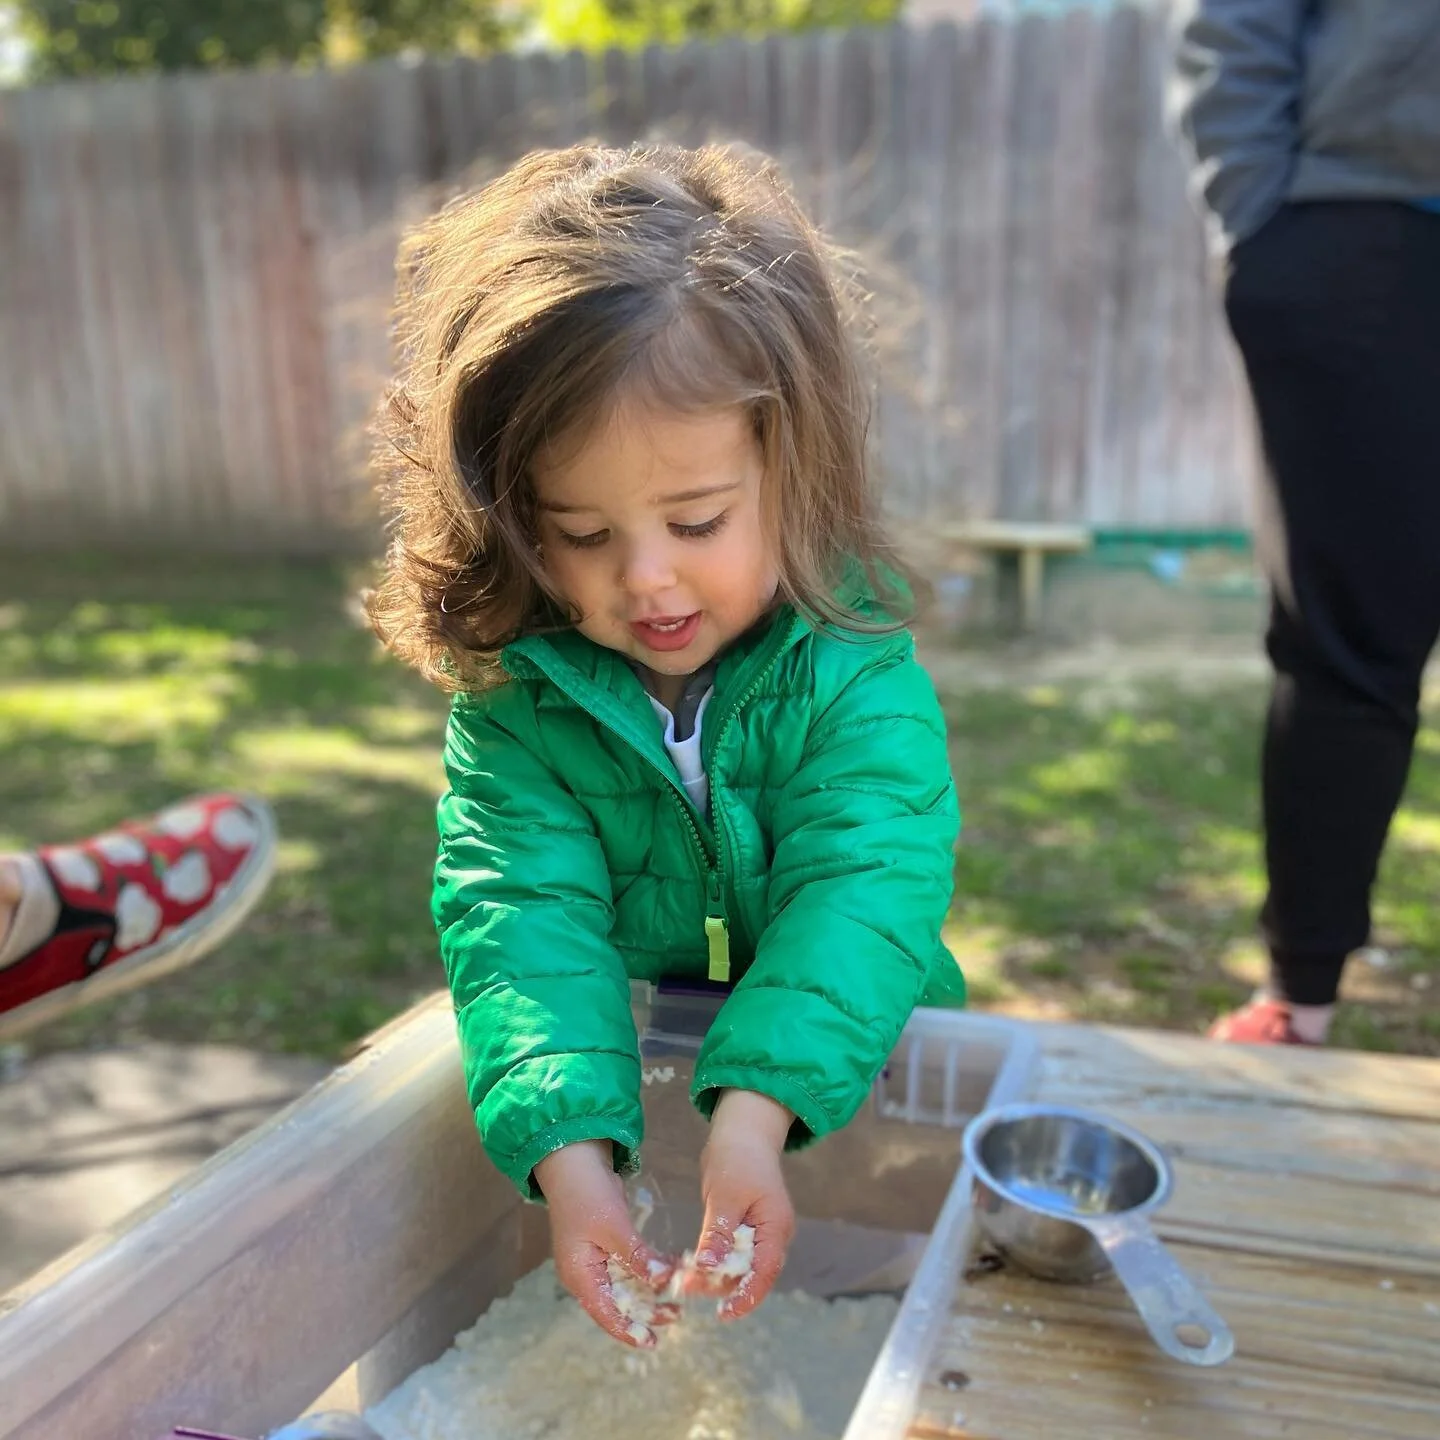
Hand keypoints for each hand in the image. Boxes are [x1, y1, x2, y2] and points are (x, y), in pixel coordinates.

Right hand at [534, 1140, 677, 1347]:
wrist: (573, 1160)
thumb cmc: (588, 1195)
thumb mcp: (614, 1227)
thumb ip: (637, 1256)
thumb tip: (661, 1280)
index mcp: (580, 1275)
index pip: (605, 1314)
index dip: (628, 1330)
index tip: (652, 1342)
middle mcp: (585, 1273)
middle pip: (616, 1302)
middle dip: (644, 1311)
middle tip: (675, 1316)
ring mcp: (593, 1259)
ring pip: (624, 1285)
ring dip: (648, 1290)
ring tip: (676, 1298)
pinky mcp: (604, 1245)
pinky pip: (627, 1266)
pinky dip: (645, 1269)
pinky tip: (668, 1268)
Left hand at [686, 1089, 795, 1319]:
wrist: (742, 1132)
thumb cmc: (737, 1159)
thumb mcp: (724, 1197)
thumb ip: (718, 1233)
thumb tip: (708, 1268)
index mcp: (776, 1227)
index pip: (765, 1272)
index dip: (746, 1296)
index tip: (724, 1314)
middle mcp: (774, 1234)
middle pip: (753, 1274)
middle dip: (722, 1286)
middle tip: (687, 1287)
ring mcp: (763, 1232)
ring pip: (742, 1266)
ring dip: (716, 1275)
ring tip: (685, 1278)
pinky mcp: (749, 1228)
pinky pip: (735, 1254)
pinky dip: (717, 1261)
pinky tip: (694, 1264)